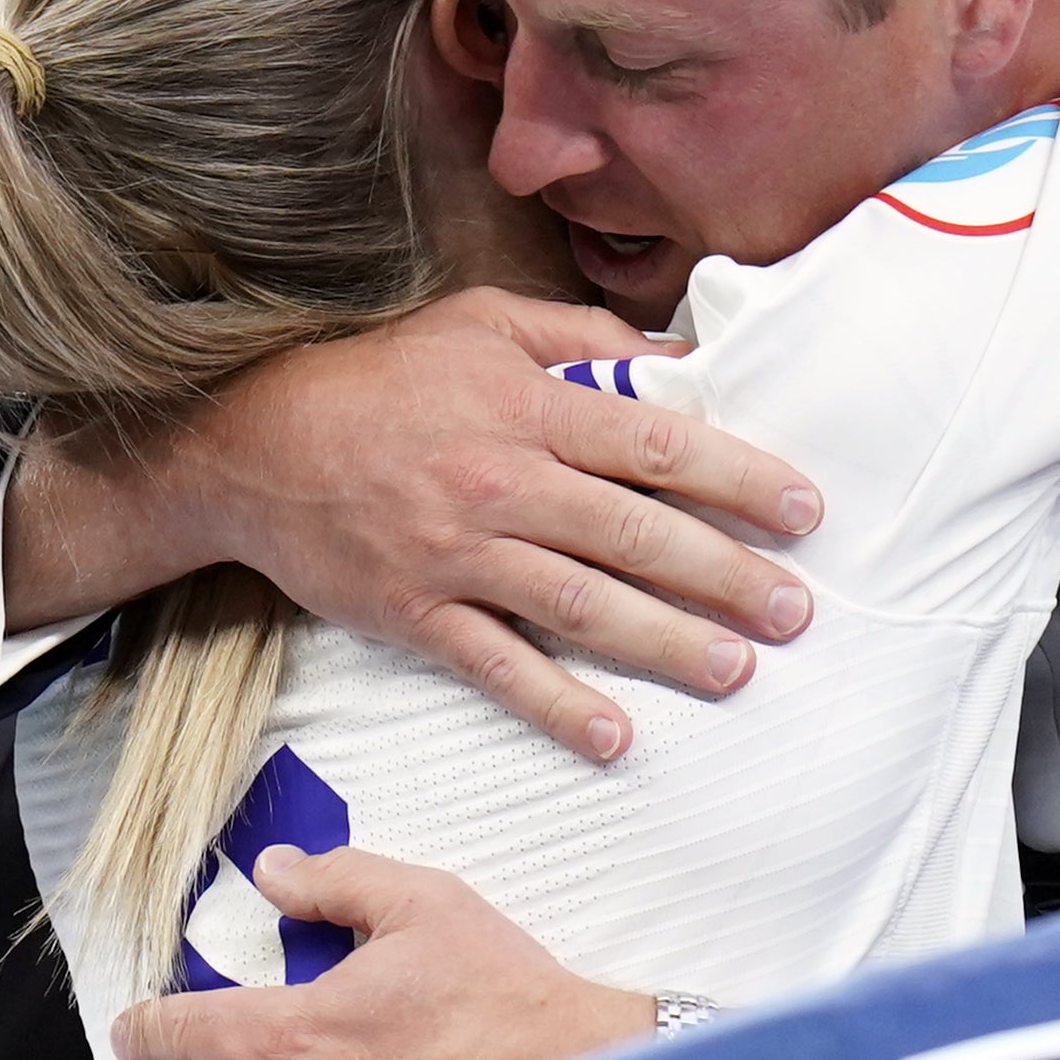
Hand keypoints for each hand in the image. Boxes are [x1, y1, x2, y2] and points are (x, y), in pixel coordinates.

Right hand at [15, 291, 823, 764]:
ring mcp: (458, 554)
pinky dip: (557, 705)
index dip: (738, 477)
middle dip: (725, 575)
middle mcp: (500, 482)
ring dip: (667, 644)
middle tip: (796, 609)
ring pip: (581, 606)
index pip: (656, 444)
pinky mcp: (418, 613)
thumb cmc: (385, 378)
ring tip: (739, 671)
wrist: (256, 444)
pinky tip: (616, 736)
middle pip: (635, 534)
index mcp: (527, 406)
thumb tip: (683, 362)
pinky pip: (498, 667)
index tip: (803, 508)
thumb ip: (587, 337)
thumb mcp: (484, 323)